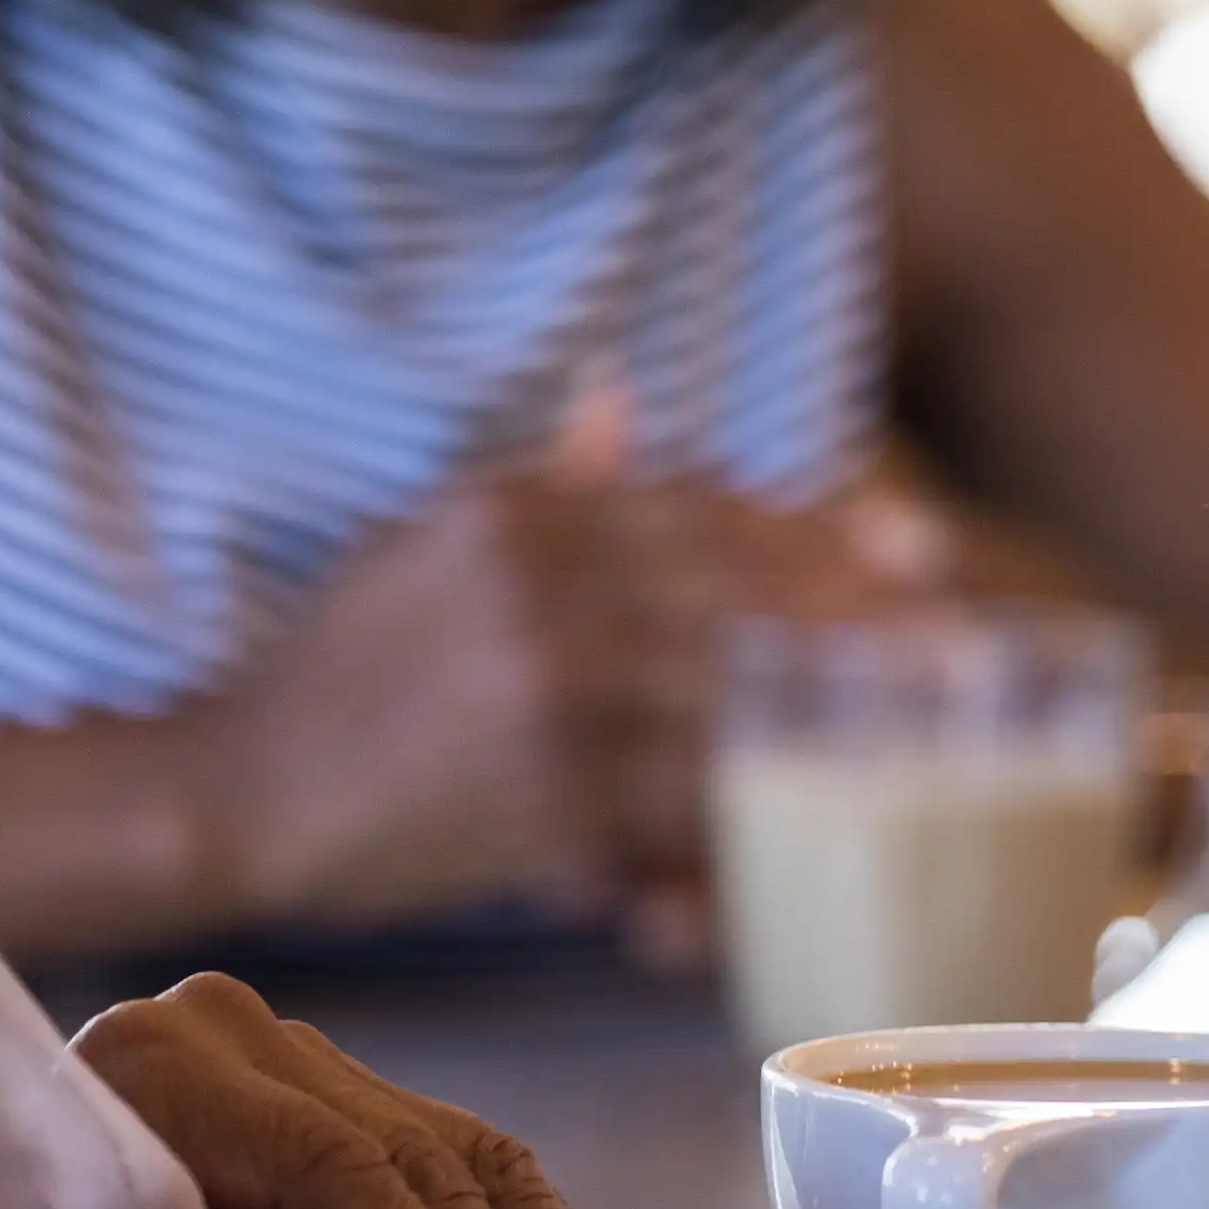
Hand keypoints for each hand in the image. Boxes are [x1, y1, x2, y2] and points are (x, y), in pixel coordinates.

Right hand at [209, 430, 948, 935]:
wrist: (241, 792)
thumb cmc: (352, 673)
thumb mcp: (433, 543)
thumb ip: (547, 482)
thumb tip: (621, 396)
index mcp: (517, 515)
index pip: (704, 508)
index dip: (821, 533)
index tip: (918, 548)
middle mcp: (539, 586)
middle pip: (746, 593)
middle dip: (867, 620)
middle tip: (967, 646)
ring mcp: (547, 689)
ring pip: (738, 695)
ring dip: (846, 717)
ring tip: (940, 728)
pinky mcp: (552, 794)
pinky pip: (690, 798)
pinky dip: (765, 808)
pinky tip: (841, 812)